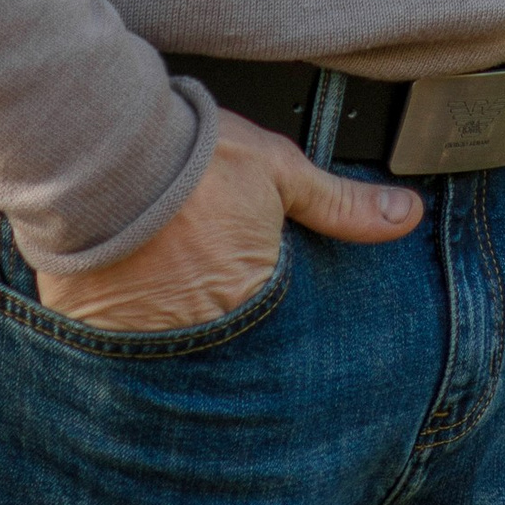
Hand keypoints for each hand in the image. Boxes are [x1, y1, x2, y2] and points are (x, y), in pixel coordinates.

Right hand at [34, 108, 422, 329]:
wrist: (105, 150)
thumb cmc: (196, 157)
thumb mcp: (281, 170)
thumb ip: (342, 204)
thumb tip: (408, 216)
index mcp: (251, 296)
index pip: (275, 332)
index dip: (269, 316)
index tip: (258, 298)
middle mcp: (202, 330)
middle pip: (223, 350)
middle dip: (224, 340)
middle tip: (210, 298)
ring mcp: (145, 337)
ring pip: (171, 354)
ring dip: (173, 334)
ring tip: (168, 301)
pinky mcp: (97, 330)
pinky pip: (118, 346)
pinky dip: (124, 332)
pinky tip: (125, 304)